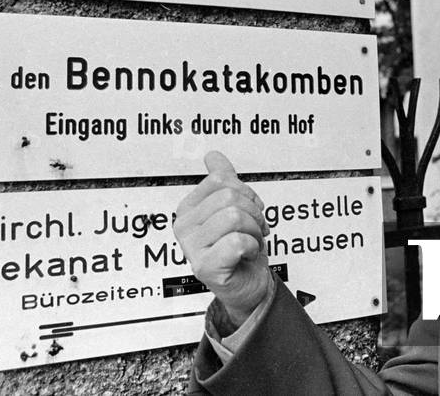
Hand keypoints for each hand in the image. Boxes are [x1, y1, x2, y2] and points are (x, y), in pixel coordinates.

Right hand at [174, 151, 270, 325]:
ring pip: (234, 216)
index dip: (246, 193)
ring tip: (250, 243)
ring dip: (254, 231)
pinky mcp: (205, 267)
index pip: (220, 179)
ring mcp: (192, 248)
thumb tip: (212, 155)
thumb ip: (222, 181)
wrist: (250, 285)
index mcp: (189, 209)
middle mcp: (185, 226)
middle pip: (229, 197)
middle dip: (253, 213)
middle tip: (253, 231)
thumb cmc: (241, 249)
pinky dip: (252, 247)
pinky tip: (245, 255)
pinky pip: (237, 241)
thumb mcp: (234, 208)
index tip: (250, 211)